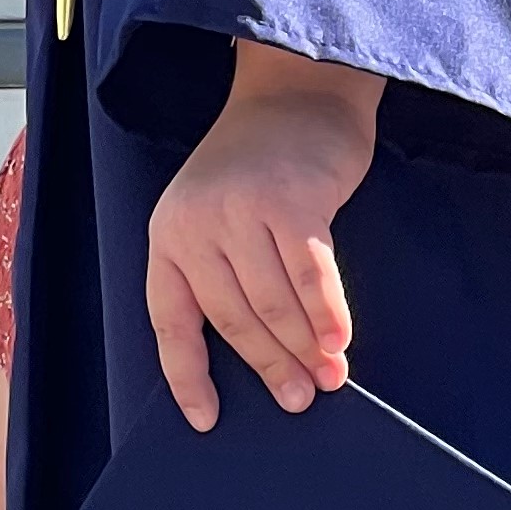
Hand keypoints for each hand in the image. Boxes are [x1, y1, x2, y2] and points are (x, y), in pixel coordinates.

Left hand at [145, 40, 383, 430]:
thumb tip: (264, 354)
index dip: (187, 376)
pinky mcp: (292, 198)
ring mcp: (243, 208)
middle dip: (271, 367)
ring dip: (306, 348)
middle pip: (235, 319)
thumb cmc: (262, 165)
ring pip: (275, 303)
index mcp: (170, 233)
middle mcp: (198, 222)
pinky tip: (340, 340)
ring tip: (330, 376)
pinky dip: (327, 313)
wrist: (297, 88)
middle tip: (301, 400)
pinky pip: (311, 274)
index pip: (171, 320)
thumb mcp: (216, 211)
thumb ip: (225, 270)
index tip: (208, 422)